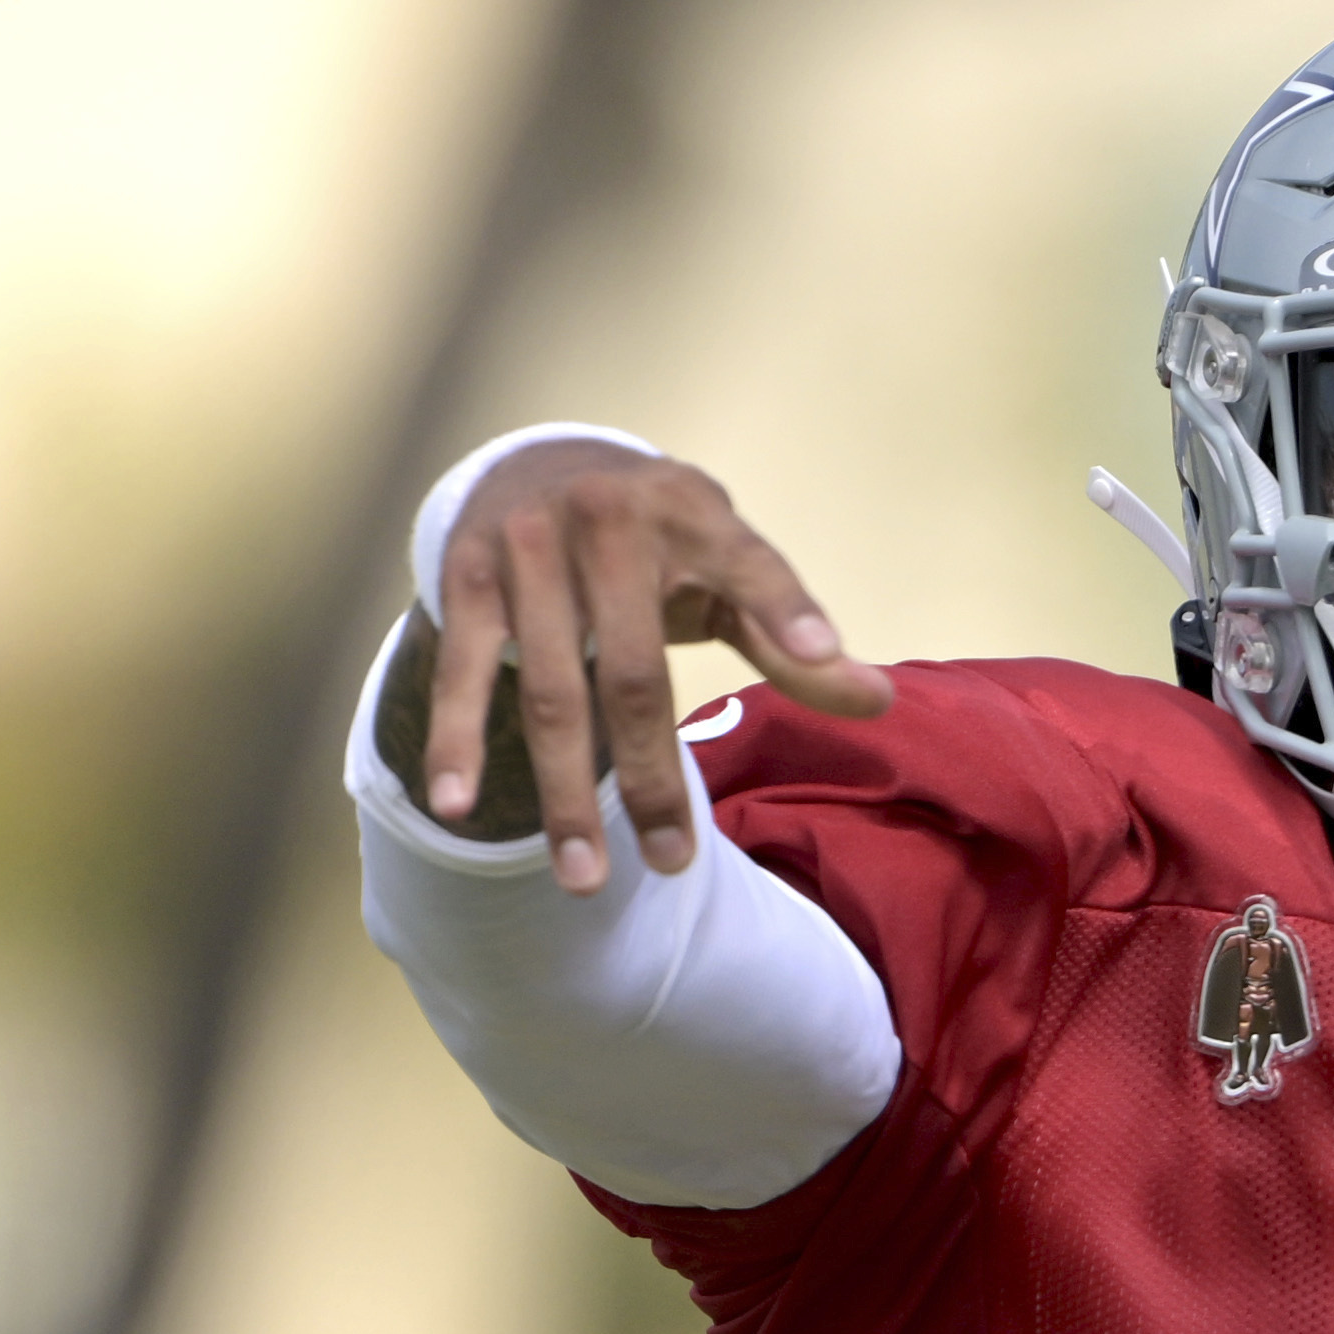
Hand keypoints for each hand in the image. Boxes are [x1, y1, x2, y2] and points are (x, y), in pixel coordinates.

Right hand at [400, 436, 889, 889]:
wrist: (541, 458)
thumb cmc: (659, 537)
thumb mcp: (728, 563)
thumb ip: (789, 634)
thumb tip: (877, 702)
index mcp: (691, 514)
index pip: (750, 566)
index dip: (786, 609)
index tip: (823, 656)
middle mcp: (605, 524)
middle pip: (635, 675)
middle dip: (653, 778)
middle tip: (673, 865)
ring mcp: (526, 550)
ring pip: (550, 691)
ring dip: (563, 791)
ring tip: (582, 875)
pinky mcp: (465, 574)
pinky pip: (461, 671)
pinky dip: (456, 739)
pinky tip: (456, 806)